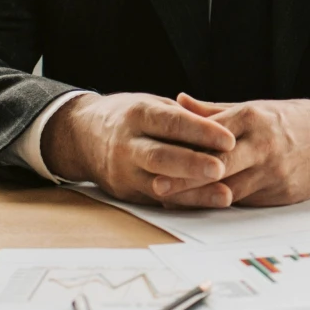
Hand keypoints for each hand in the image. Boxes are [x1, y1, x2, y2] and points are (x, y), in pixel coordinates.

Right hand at [41, 92, 234, 204]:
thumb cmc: (127, 116)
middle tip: (221, 168)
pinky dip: (184, 203)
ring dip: (193, 192)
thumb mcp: (151, 104)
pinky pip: (157, 201)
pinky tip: (207, 204)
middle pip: (160, 156)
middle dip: (192, 164)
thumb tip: (224, 126)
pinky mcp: (125, 193)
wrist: (81, 137)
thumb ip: (184, 116)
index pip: (171, 123)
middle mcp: (126, 144)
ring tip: (224, 195)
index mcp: (137, 114)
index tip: (228, 139)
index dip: (200, 131)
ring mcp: (123, 172)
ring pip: (159, 185)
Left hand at [165, 94, 309, 207]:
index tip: (158, 157)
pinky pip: (248, 200)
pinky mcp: (283, 193)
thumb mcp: (255, 107)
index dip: (184, 149)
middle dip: (186, 179)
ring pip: (230, 189)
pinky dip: (226, 202)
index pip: (211, 136)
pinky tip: (206, 204)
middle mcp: (263, 145)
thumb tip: (179, 102)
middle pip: (218, 166)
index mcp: (253, 117)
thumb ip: (214, 109)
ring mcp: (274, 171)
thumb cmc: (292, 120)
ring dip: (201, 196)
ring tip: (173, 201)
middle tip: (158, 186)